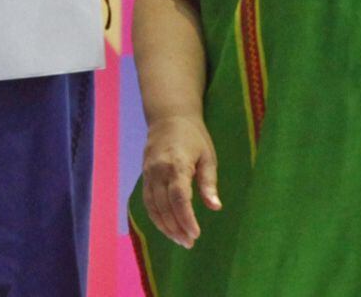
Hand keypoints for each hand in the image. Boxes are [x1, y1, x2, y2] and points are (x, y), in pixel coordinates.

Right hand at [140, 115, 219, 248]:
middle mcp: (159, 170)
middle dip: (177, 227)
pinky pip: (147, 202)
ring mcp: (149, 173)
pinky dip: (156, 217)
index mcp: (177, 163)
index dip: (186, 218)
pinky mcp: (144, 176)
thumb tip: (215, 207)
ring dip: (165, 227)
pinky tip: (167, 227)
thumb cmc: (193, 136)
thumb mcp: (207, 156)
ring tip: (180, 240)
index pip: (179, 197)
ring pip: (153, 207)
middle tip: (189, 243)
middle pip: (165, 206)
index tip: (195, 234)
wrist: (168, 116)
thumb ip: (209, 182)